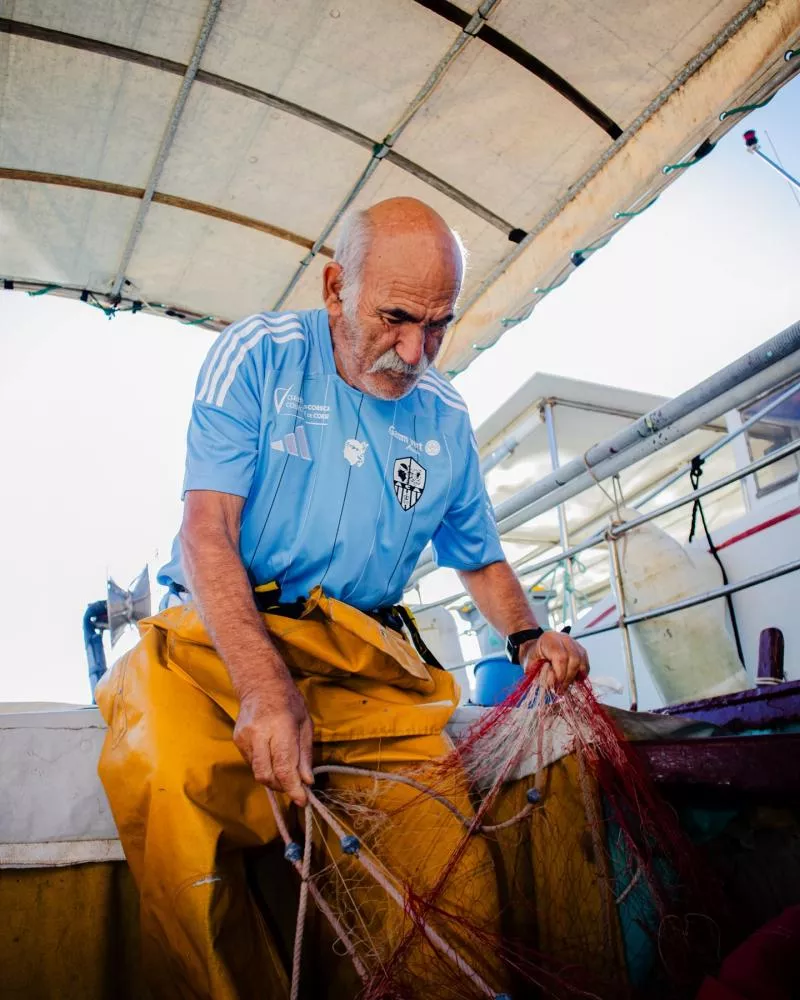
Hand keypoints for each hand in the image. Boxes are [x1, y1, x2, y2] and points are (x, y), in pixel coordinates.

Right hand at [233, 667, 313, 806]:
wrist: (259, 683)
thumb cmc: (288, 701)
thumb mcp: (305, 724)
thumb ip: (305, 754)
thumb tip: (307, 781)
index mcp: (280, 727)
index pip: (283, 767)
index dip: (293, 788)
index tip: (303, 801)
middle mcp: (258, 733)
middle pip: (267, 775)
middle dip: (283, 787)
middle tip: (296, 788)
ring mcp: (244, 737)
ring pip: (258, 773)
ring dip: (274, 780)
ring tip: (287, 774)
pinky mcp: (237, 740)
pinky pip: (252, 764)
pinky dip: (266, 768)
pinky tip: (273, 759)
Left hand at [521, 631, 588, 690]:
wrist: (537, 648)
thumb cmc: (533, 657)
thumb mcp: (531, 665)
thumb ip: (541, 674)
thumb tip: (553, 684)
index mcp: (549, 639)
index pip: (561, 656)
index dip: (561, 673)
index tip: (557, 685)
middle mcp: (564, 638)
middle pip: (574, 659)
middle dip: (568, 678)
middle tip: (561, 689)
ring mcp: (574, 643)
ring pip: (581, 661)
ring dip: (575, 677)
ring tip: (565, 685)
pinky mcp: (580, 649)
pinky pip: (585, 663)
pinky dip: (581, 674)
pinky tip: (573, 680)